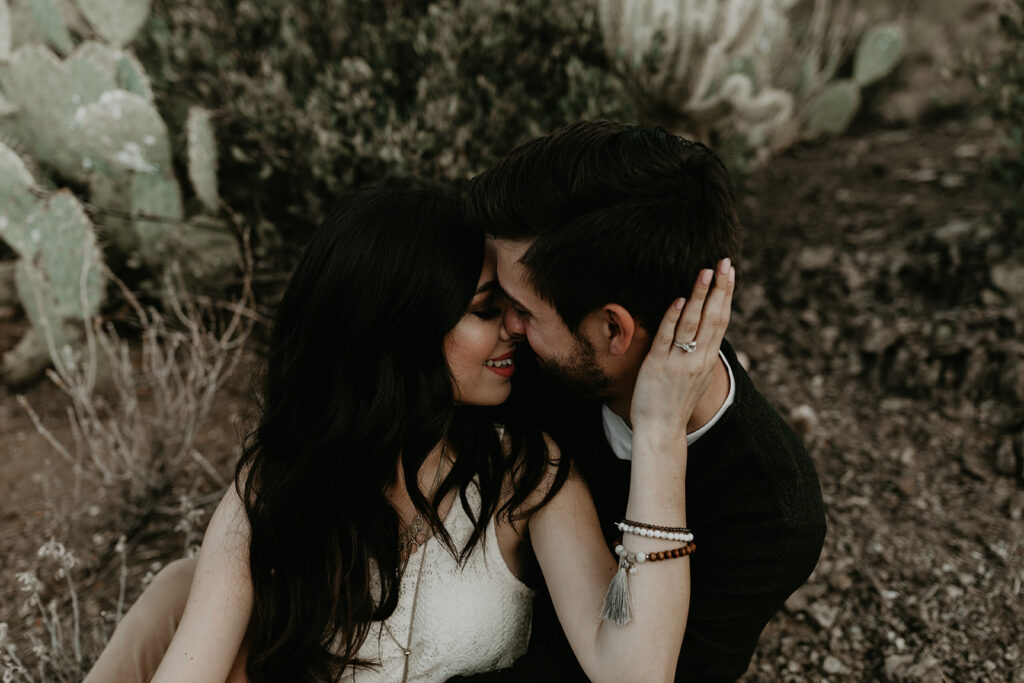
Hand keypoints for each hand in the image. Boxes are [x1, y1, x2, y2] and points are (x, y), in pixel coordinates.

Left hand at [630, 258, 734, 441]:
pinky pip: (667, 339)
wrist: (661, 431)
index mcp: (708, 360)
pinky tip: (678, 300)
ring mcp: (679, 362)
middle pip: (713, 317)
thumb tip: (706, 334)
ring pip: (692, 324)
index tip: (730, 272)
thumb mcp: (696, 378)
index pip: (722, 320)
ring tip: (704, 272)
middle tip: (724, 262)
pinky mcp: (658, 366)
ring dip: (699, 296)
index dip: (726, 294)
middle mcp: (698, 359)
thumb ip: (701, 355)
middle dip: (719, 288)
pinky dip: (673, 318)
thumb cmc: (675, 403)